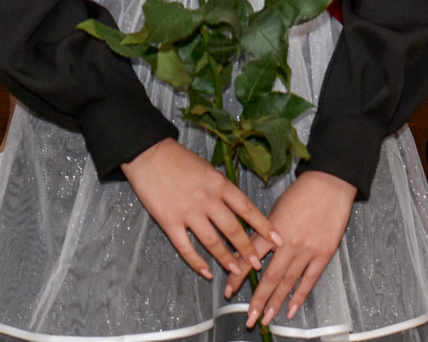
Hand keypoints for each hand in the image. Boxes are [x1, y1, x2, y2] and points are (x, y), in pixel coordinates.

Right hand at [120, 138, 275, 281]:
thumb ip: (222, 189)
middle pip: (232, 228)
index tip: (277, 238)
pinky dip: (196, 261)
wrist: (150, 155)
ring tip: (236, 270)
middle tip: (258, 263)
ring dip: (225, 257)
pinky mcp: (169, 222)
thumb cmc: (180, 160)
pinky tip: (205, 271)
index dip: (263, 226)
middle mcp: (208, 200)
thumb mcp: (209, 170)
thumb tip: (236, 206)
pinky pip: (185, 247)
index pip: (247, 209)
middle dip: (247, 248)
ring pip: (211, 241)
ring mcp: (188, 212)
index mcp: (220, 185)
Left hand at [245, 170, 353, 329]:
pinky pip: (310, 279)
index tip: (229, 292)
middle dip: (258, 300)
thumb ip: (263, 233)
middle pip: (270, 277)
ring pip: (288, 282)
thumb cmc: (302, 192)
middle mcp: (288, 243)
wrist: (331, 182)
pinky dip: (300, 295)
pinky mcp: (324, 252)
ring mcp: (308, 249)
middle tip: (249, 318)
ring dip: (276, 302)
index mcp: (272, 230)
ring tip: (266, 318)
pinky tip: (292, 309)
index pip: (249, 258)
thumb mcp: (275, 210)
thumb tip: (248, 254)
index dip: (237, 277)